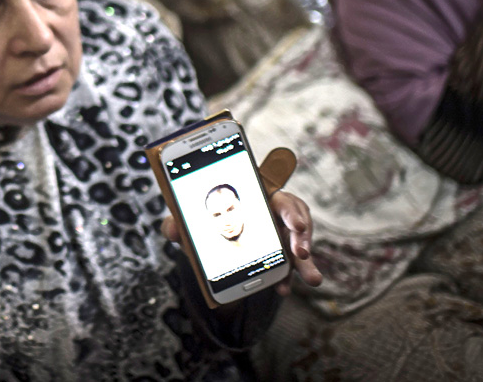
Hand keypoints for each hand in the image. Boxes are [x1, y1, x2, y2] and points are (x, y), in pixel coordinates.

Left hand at [160, 188, 321, 295]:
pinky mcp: (283, 253)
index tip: (296, 225)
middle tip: (300, 253)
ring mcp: (281, 233)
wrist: (212, 247)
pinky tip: (283, 290)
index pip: (277, 194)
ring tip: (312, 279)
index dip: (289, 209)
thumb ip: (180, 224)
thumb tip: (170, 229)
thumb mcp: (192, 223)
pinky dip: (289, 277)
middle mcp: (273, 210)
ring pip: (300, 242)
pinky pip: (292, 265)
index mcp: (254, 194)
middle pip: (295, 217)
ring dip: (306, 261)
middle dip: (302, 236)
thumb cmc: (206, 224)